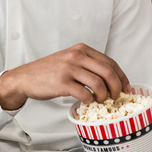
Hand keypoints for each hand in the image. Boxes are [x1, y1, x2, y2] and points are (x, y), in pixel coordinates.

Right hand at [0, 43, 128, 110]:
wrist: (25, 78)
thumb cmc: (49, 72)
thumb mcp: (70, 60)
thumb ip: (88, 65)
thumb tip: (112, 80)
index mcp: (81, 49)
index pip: (110, 62)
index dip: (122, 77)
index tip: (126, 88)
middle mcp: (76, 56)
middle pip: (108, 72)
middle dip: (117, 88)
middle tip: (116, 97)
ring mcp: (69, 68)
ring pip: (99, 84)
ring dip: (104, 96)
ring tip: (100, 101)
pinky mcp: (62, 82)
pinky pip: (85, 93)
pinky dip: (90, 100)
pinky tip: (86, 102)